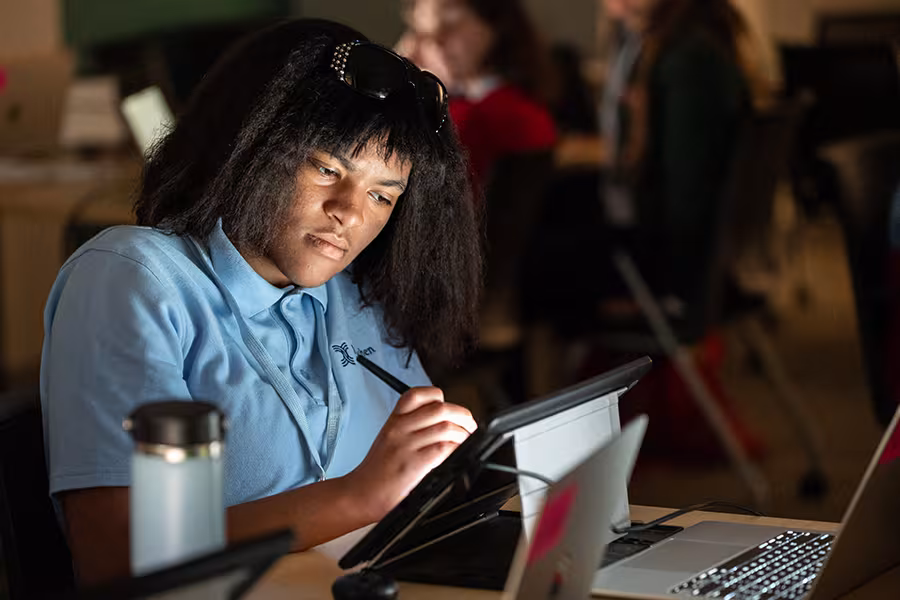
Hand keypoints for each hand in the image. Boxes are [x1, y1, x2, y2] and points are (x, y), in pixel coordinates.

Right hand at [344, 386, 476, 521]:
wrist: (360, 494)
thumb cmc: (376, 470)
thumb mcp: (389, 438)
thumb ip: (411, 427)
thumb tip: (443, 422)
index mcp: (393, 420)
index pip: (418, 394)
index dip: (439, 397)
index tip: (449, 407)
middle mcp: (399, 429)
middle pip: (440, 409)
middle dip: (462, 416)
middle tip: (469, 425)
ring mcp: (406, 446)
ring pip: (445, 428)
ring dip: (463, 434)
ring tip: (465, 441)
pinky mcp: (413, 464)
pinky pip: (443, 448)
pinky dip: (456, 449)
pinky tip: (457, 454)